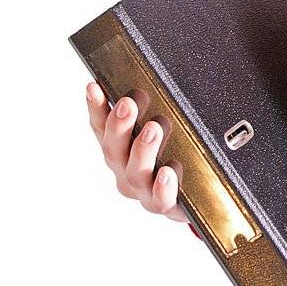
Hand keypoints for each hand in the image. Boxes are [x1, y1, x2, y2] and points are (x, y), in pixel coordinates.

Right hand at [85, 81, 187, 222]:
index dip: (96, 107)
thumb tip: (145, 80)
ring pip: (135, 172)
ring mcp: (142, 189)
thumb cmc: (172, 153)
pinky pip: (161, 199)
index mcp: (118, 147)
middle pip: (113, 149)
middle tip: (128, 104)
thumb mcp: (161, 124)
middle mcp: (124, 168)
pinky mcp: (163, 204)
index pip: (101, 125)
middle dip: (119, 125)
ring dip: (142, 149)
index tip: (94, 86)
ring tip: (153, 129)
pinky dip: (162, 187)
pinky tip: (168, 172)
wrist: (192, 196)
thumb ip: (150, 105)